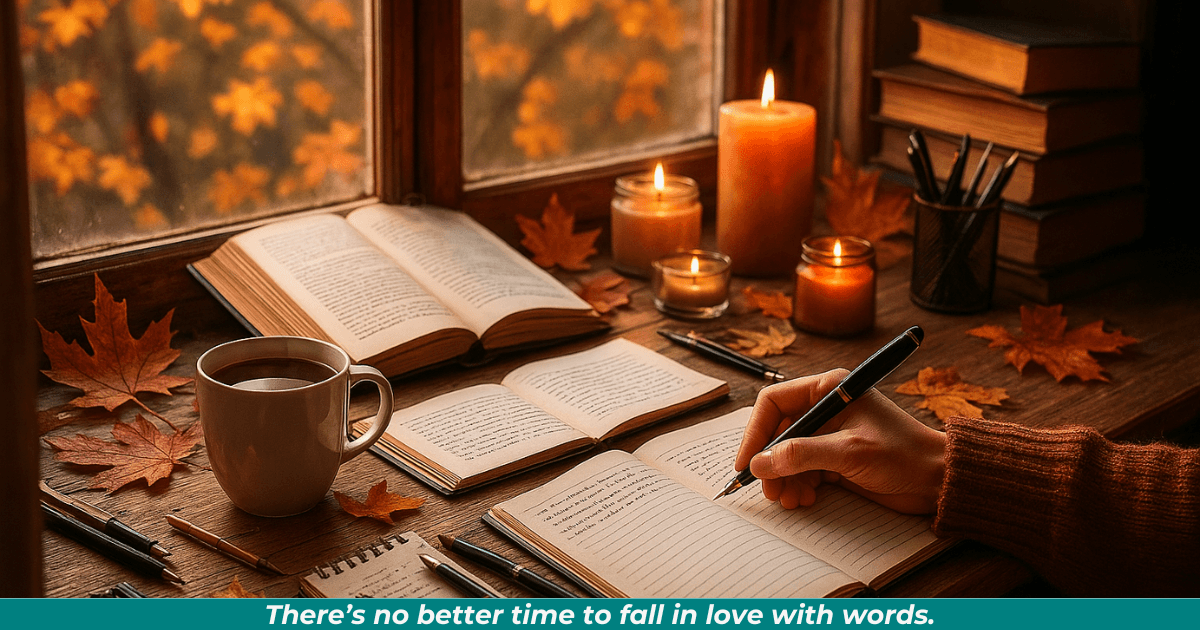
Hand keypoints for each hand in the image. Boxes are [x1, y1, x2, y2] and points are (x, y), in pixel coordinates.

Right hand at [734, 369, 945, 513]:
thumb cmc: (903, 454)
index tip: (747, 462)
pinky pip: (803, 470)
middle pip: (777, 431)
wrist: (937, 479)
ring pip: (787, 454)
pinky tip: (805, 499)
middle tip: (769, 490)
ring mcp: (829, 434)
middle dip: (770, 462)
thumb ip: (801, 455)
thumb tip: (760, 463)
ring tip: (790, 500)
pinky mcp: (835, 458)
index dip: (755, 432)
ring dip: (783, 478)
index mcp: (828, 389)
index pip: (774, 402)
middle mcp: (825, 407)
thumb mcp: (849, 452)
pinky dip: (798, 485)